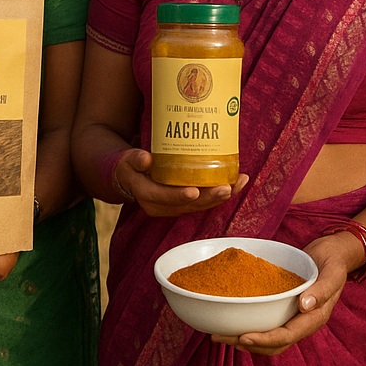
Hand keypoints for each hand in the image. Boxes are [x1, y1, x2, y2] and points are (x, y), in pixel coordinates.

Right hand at [116, 149, 248, 218]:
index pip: (163, 198)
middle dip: (209, 198)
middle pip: (188, 205)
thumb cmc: (131, 167)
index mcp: (147, 196)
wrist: (131, 177)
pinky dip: (220, 194)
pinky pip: (204, 202)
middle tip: (226, 188)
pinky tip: (236, 184)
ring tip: (237, 184)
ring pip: (200, 205)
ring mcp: (175, 206)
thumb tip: (145, 159)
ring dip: (220, 197)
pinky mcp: (185, 203)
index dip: (179, 196)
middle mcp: (162, 206)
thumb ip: (135, 160)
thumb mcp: (128, 161)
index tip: (194, 192)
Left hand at [213, 232, 356, 355]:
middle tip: (219, 337)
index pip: (286, 336)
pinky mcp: (284, 309)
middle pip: (273, 344)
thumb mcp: (333, 271)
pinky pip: (266, 324)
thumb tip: (305, 305)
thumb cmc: (333, 261)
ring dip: (243, 339)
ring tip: (219, 333)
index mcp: (314, 318)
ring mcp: (293, 318)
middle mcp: (302, 322)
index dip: (264, 340)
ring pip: (267, 338)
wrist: (333, 254)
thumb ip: (323, 289)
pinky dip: (249, 325)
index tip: (242, 337)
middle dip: (246, 344)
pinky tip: (231, 320)